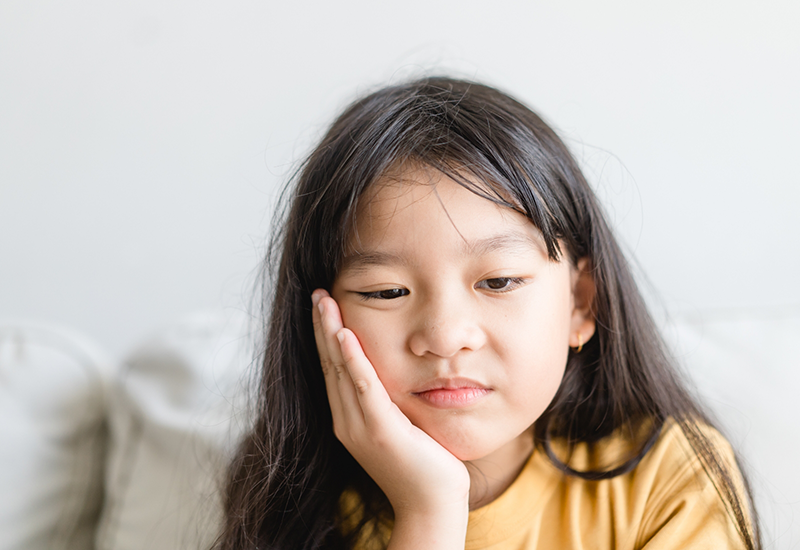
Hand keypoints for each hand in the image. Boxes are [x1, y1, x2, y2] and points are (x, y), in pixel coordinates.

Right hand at [312, 289, 469, 531]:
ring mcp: (361, 427)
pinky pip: (364, 388)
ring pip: (340, 370)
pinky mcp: (381, 431)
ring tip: (324, 302)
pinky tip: (345, 335)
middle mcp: (347, 421)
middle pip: (329, 364)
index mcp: (350, 419)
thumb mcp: (400, 424)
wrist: (432, 505)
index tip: (323, 305)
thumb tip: (392, 371)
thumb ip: (388, 400)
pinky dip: (352, 360)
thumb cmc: (423, 464)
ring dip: (330, 332)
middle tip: (317, 293)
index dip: (325, 336)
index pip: (332, 369)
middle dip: (322, 326)